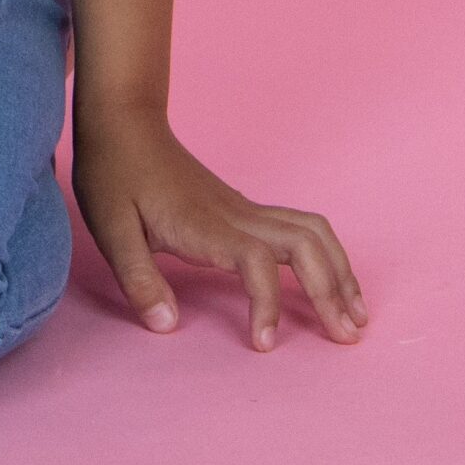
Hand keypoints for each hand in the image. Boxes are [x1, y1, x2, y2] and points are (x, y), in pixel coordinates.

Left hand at [71, 105, 366, 349]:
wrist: (122, 121)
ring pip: (311, 232)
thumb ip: (137, 277)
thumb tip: (167, 326)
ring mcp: (244, 208)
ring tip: (355, 315)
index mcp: (205, 224)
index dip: (267, 305)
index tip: (263, 344)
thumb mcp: (109, 227)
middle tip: (346, 337)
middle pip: (305, 243)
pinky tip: (329, 282)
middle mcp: (235, 214)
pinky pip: (299, 228)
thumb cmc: (113, 172)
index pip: (257, 262)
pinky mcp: (243, 209)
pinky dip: (325, 256)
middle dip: (332, 290)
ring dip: (339, 271)